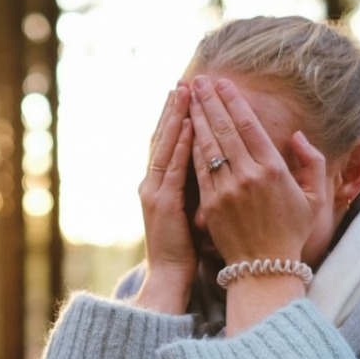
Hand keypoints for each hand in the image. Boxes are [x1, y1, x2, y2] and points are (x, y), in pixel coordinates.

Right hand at [133, 83, 196, 313]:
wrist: (168, 276)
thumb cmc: (183, 249)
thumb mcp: (186, 212)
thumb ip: (192, 187)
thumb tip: (207, 166)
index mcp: (158, 184)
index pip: (167, 143)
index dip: (175, 117)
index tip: (186, 94)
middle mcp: (151, 183)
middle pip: (162, 137)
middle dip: (173, 109)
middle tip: (184, 82)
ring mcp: (155, 191)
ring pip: (165, 146)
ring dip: (176, 117)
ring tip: (185, 92)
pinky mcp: (163, 203)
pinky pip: (173, 168)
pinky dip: (182, 145)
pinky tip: (191, 125)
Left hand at [188, 75, 325, 264]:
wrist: (264, 268)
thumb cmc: (291, 232)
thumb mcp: (314, 198)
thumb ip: (311, 163)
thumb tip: (296, 135)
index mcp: (274, 171)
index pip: (249, 127)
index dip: (234, 102)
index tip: (223, 84)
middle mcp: (248, 176)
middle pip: (224, 130)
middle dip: (209, 102)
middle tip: (198, 81)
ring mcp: (226, 190)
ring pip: (207, 146)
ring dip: (196, 118)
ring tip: (188, 98)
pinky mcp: (209, 204)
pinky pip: (198, 168)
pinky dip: (190, 146)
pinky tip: (184, 130)